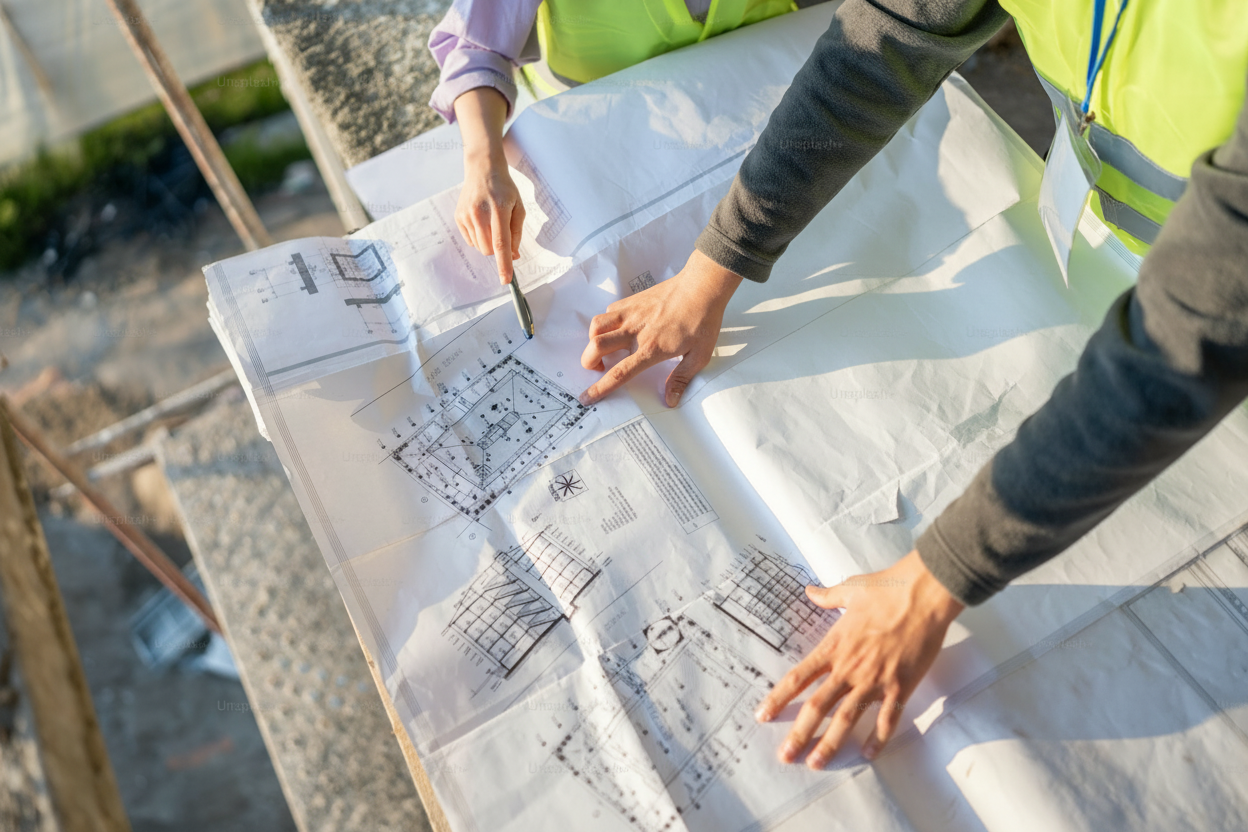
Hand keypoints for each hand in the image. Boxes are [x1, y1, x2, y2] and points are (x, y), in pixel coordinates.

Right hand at [453, 87, 524, 283]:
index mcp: (499, 209)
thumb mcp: (519, 207)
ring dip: (488, 242)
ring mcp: (466, 215)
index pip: (501, 242)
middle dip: (498, 250)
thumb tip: (514, 256)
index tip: (506, 280)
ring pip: (480, 247)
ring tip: (491, 221)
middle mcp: (480, 213)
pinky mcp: (458, 217)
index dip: (504, 263)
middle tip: (502, 233)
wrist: (482, 169)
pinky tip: (481, 220)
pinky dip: (479, 236)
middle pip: (489, 250)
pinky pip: (471, 240)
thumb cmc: (505, 188)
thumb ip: (516, 233)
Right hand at [579, 249, 741, 406]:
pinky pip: (608, 312)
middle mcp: (635, 331)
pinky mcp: (631, 301)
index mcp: (651, 349)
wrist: (702, 287)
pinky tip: (618, 328)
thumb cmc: (703, 321)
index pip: (619, 373)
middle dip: (588, 362)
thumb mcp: (699, 356)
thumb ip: (681, 379)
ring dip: (593, 340)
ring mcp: (631, 313)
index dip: (600, 388)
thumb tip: (670, 400)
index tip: (587, 398)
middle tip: (599, 368)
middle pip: (596, 347)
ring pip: (596, 326)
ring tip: (604, 348)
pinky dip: (606, 323)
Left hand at [755, 550, 964, 768]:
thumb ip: (827, 596)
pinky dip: (878, 739)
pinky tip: (868, 755)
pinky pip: (887, 719)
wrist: (924, 594)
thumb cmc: (888, 589)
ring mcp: (874, 680)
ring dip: (830, 743)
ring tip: (816, 763)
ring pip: (847, 718)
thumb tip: (810, 591)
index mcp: (834, 646)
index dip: (778, 698)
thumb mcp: (850, 589)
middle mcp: (849, 668)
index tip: (762, 715)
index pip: (798, 677)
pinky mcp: (900, 686)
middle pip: (817, 706)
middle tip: (785, 756)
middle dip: (799, 733)